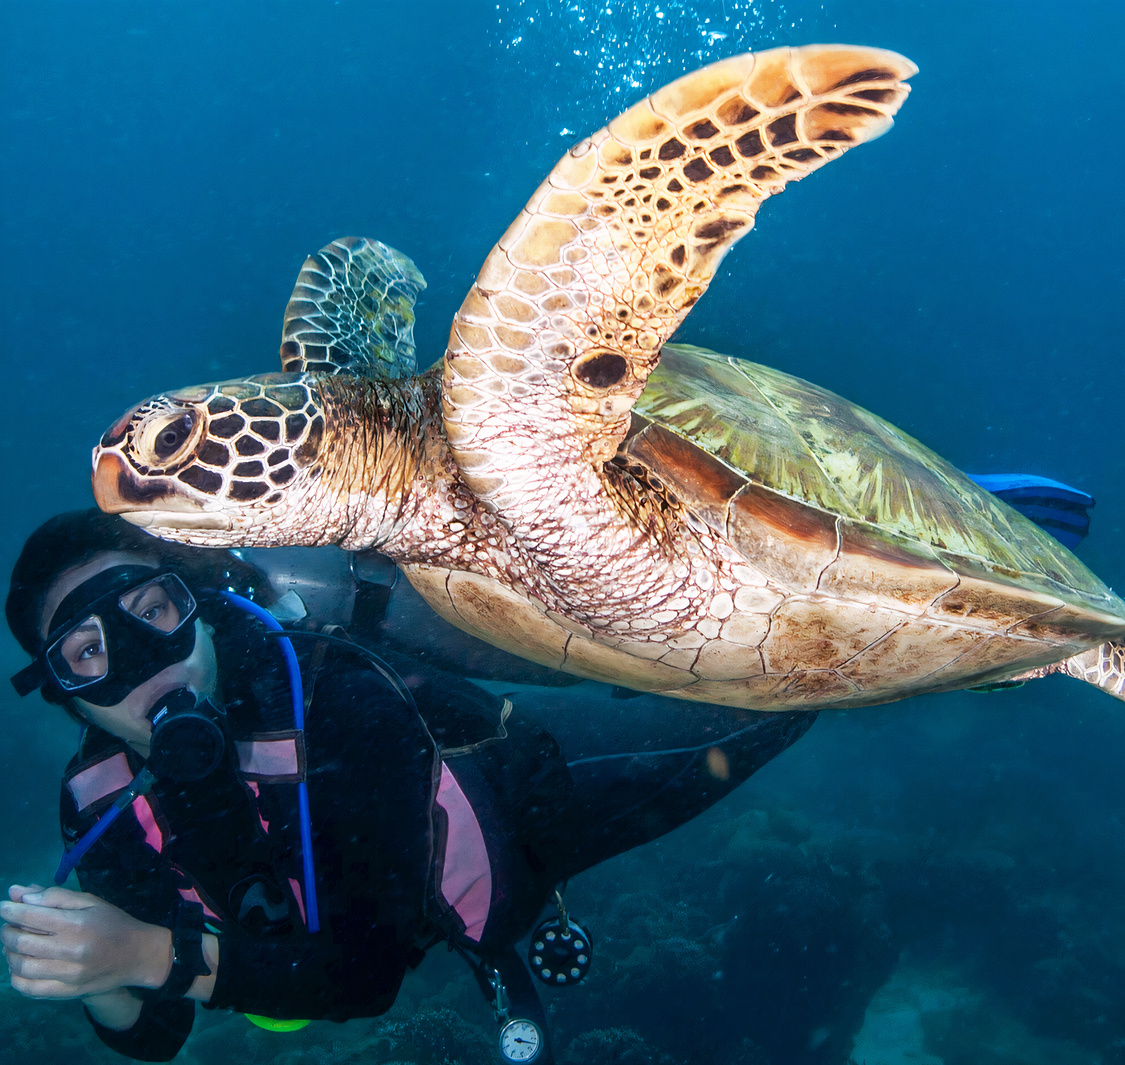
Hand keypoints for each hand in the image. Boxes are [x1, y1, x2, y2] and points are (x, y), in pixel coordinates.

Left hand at [1, 884, 171, 999]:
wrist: (136, 956)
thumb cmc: (112, 923)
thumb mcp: (90, 902)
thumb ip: (54, 897)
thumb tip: (18, 893)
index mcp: (78, 924)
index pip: (33, 917)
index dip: (12, 911)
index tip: (3, 907)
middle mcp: (72, 951)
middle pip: (23, 942)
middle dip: (8, 931)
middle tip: (9, 925)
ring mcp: (68, 975)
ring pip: (21, 967)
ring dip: (9, 953)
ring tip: (13, 944)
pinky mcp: (66, 992)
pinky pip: (29, 988)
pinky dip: (16, 976)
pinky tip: (20, 965)